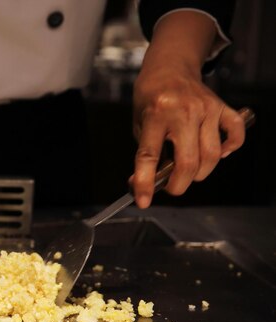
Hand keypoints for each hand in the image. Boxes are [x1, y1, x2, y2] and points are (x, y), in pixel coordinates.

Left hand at [130, 10, 245, 208]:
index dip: (145, 182)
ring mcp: (207, 109)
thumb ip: (144, 155)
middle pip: (188, 162)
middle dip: (178, 185)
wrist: (169, 68)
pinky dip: (229, 150)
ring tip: (187, 171)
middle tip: (170, 187)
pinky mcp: (223, 108)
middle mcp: (184, 111)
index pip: (149, 156)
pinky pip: (235, 135)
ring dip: (199, 173)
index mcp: (156, 115)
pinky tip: (217, 154)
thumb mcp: (139, 125)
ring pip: (212, 156)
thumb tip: (144, 186)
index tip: (143, 200)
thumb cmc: (151, 99)